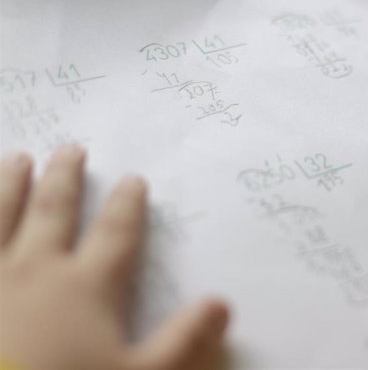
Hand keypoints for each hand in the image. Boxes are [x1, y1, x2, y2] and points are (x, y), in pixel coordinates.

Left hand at [0, 146, 228, 369]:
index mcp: (86, 287)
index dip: (127, 205)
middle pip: (53, 213)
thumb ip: (183, 341)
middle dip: (65, 179)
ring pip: (0, 217)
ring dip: (9, 186)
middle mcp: (36, 271)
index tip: (132, 179)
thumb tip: (222, 305)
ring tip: (16, 159)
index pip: (114, 234)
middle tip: (70, 149)